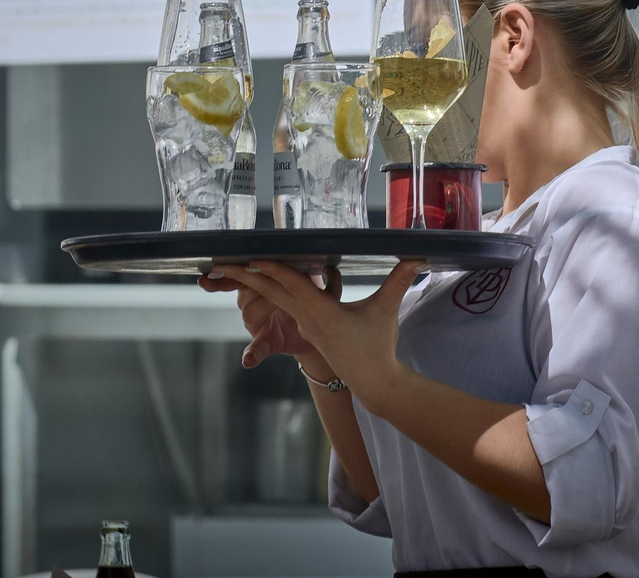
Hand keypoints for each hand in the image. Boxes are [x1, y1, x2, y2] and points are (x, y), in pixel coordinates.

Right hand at [199, 266, 341, 368]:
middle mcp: (253, 301)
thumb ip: (319, 276)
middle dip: (254, 286)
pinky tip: (248, 361)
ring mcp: (256, 323)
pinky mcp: (265, 341)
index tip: (212, 270)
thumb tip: (331, 269)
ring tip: (279, 304)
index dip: (225, 274)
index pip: (241, 276)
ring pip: (249, 312)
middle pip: (244, 292)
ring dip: (262, 307)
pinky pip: (256, 349)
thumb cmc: (316, 301)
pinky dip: (252, 354)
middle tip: (270, 284)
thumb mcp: (318, 286)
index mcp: (263, 284)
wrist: (323, 331)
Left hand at [214, 259, 426, 406]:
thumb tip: (418, 256)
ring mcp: (306, 325)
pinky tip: (267, 278)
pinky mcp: (310, 329)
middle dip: (245, 278)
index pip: (293, 285)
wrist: (372, 382)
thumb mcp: (387, 311)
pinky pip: (286, 304)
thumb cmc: (378, 347)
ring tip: (233, 269)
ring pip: (275, 298)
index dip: (273, 268)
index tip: (252, 255)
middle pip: (271, 292)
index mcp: (321, 313)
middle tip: (220, 264)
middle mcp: (308, 318)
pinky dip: (273, 290)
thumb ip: (399, 281)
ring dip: (253, 284)